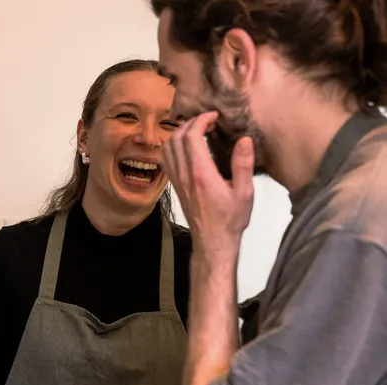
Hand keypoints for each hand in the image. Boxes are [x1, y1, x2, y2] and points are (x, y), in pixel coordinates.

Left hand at [162, 112, 254, 257]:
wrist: (212, 241)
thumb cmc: (230, 219)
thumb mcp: (244, 192)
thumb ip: (243, 165)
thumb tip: (244, 140)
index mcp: (201, 173)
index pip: (191, 136)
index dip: (200, 120)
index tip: (213, 116)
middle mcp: (184, 174)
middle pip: (176, 137)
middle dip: (190, 123)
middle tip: (207, 121)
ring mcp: (177, 180)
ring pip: (167, 148)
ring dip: (179, 133)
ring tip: (197, 130)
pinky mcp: (175, 185)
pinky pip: (166, 160)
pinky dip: (172, 146)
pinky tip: (187, 147)